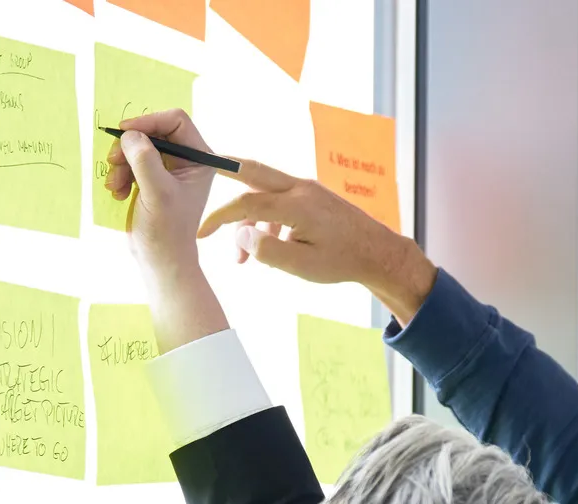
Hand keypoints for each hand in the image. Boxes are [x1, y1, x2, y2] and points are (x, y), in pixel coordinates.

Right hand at [104, 109, 221, 282]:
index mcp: (200, 159)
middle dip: (130, 146)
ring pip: (138, 146)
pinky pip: (131, 161)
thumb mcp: (157, 193)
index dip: (149, 121)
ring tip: (115, 186)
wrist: (159, 259)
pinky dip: (120, 174)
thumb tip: (130, 134)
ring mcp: (168, 168)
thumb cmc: (166, 231)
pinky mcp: (152, 178)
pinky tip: (118, 192)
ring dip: (121, 163)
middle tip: (113, 161)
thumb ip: (145, 160)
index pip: (176, 121)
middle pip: (153, 131)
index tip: (125, 131)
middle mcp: (187, 159)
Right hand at [198, 160, 437, 323]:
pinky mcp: (312, 195)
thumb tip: (240, 236)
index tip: (201, 234)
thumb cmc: (342, 261)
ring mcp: (307, 188)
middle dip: (223, 168)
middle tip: (200, 163)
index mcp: (296, 205)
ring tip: (244, 257)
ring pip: (264, 190)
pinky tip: (269, 246)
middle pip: (251, 170)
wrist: (377, 252)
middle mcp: (300, 188)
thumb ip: (267, 251)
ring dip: (248, 216)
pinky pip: (279, 198)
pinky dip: (266, 217)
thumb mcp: (301, 265)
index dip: (218, 218)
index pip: (245, 205)